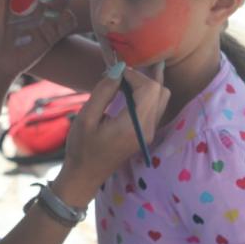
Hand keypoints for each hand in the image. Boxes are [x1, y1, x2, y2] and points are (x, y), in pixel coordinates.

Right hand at [53, 63, 169, 206]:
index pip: (149, 88)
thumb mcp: (86, 117)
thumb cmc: (82, 148)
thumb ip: (103, 92)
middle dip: (142, 77)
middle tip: (120, 75)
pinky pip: (156, 106)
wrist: (86, 174)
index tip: (115, 72)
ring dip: (146, 84)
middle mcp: (148, 129)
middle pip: (159, 91)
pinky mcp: (147, 133)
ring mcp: (150, 132)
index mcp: (133, 125)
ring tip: (126, 79)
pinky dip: (147, 94)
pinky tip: (130, 89)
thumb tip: (118, 69)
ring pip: (162, 98)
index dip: (135, 74)